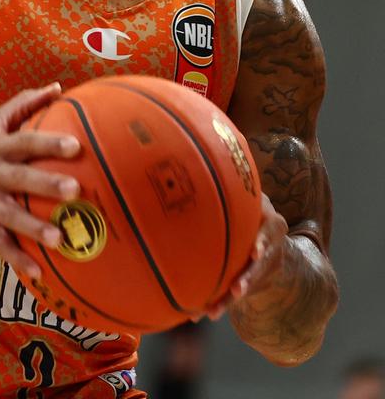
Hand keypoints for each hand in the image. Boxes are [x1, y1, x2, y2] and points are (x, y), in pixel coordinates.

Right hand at [0, 82, 80, 279]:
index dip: (49, 143)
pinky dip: (17, 259)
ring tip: (59, 238)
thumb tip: (59, 87)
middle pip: (19, 178)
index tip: (75, 146)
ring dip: (33, 228)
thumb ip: (25, 104)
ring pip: (9, 216)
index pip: (25, 141)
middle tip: (74, 190)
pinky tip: (38, 273)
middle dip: (46, 185)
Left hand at [197, 192, 287, 321]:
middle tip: (238, 289)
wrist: (269, 232)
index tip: (255, 251)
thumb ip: (231, 183)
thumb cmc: (248, 205)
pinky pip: (239, 293)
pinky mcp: (256, 279)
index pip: (270, 229)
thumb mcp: (249, 193)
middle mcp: (271, 244)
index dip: (263, 240)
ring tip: (216, 310)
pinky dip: (222, 303)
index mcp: (269, 220)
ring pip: (251, 283)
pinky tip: (205, 312)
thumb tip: (196, 157)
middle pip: (263, 264)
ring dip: (233, 297)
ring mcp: (266, 264)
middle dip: (250, 278)